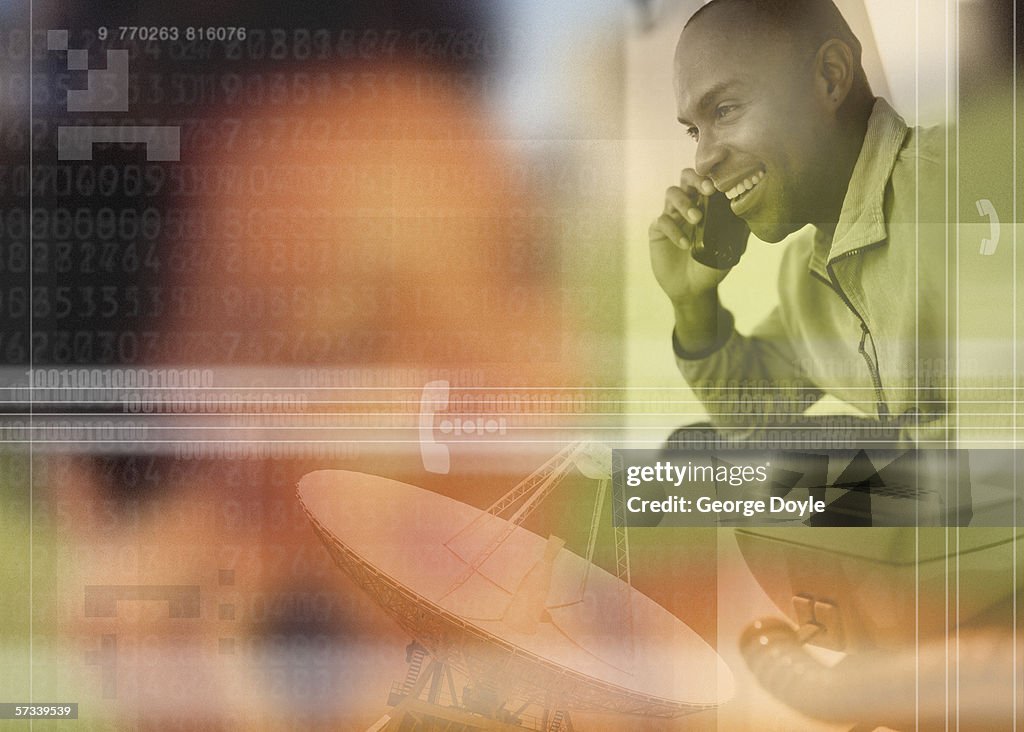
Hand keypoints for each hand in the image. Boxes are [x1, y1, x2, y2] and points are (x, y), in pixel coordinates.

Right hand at [648, 169, 731, 303]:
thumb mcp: (732, 247)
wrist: (693, 288)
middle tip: (707, 191)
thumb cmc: (712, 265)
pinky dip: (674, 230)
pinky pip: (662, 220)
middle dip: (696, 179)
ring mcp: (671, 216)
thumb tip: (756, 209)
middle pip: (686, 177)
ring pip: (672, 193)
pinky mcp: (657, 230)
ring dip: (685, 202)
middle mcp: (688, 204)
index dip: (712, 176)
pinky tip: (685, 244)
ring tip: (697, 219)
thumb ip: (741, 228)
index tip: (720, 184)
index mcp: (706, 204)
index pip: (706, 179)